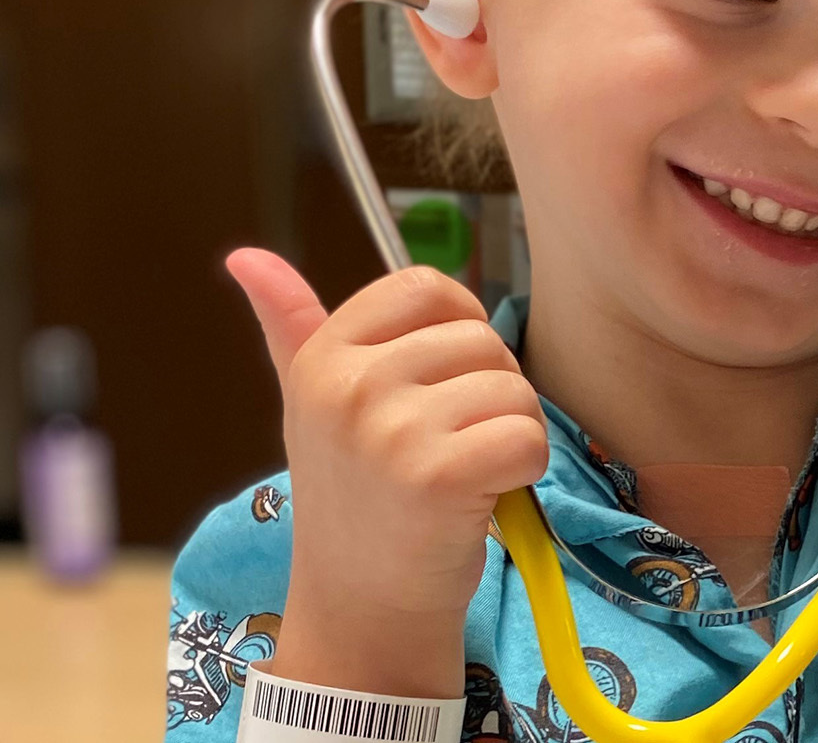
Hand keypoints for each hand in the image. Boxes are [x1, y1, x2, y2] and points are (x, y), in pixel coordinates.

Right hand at [228, 251, 548, 626]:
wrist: (361, 604)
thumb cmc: (354, 496)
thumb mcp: (310, 404)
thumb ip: (290, 325)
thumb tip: (247, 256)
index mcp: (323, 358)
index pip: (427, 286)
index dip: (458, 327)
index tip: (439, 381)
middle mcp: (350, 386)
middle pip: (483, 340)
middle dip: (489, 393)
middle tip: (446, 447)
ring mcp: (391, 431)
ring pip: (515, 390)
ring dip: (510, 434)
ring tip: (461, 473)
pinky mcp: (440, 475)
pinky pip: (528, 437)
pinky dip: (524, 470)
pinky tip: (481, 498)